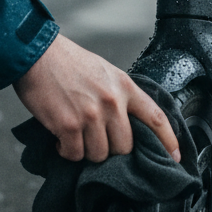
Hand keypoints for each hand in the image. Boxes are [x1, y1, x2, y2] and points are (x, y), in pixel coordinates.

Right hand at [14, 34, 179, 163]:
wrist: (37, 55)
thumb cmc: (68, 63)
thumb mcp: (105, 72)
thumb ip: (119, 96)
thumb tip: (125, 126)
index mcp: (124, 87)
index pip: (156, 117)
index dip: (168, 140)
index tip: (175, 156)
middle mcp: (112, 102)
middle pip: (124, 146)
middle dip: (111, 151)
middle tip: (96, 141)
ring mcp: (91, 115)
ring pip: (99, 154)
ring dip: (86, 152)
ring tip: (76, 138)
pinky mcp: (68, 126)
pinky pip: (75, 154)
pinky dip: (67, 152)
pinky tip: (61, 139)